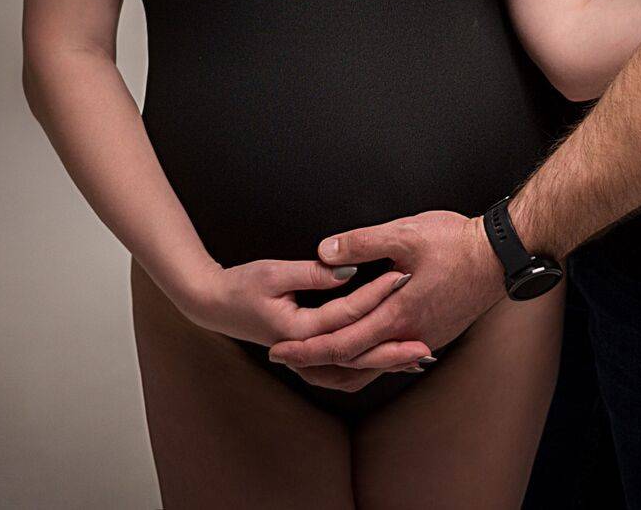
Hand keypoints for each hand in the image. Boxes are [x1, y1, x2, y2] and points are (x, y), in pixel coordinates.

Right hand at [176, 257, 432, 375]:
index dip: (377, 293)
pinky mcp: (305, 355)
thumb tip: (348, 270)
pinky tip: (385, 355)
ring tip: (415, 357)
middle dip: (392, 351)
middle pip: (356, 355)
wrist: (213, 304)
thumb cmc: (241, 285)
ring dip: (383, 363)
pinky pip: (342, 367)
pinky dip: (365, 363)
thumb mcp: (275, 272)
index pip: (347, 313)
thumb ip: (313, 273)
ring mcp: (303, 358)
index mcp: (297, 330)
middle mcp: (303, 351)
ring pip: (350, 369)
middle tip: (426, 344)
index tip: (403, 275)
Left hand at [266, 210, 505, 374]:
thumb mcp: (406, 234)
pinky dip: (365, 361)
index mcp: (397, 314)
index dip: (306, 349)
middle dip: (313, 363)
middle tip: (284, 360)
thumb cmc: (457, 243)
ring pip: (371, 367)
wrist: (501, 256)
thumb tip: (326, 250)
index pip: (340, 344)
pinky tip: (358, 351)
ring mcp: (422, 338)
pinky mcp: (432, 333)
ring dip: (338, 367)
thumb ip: (362, 242)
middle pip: (351, 364)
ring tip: (312, 362)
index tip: (279, 350)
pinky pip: (389, 359)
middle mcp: (407, 335)